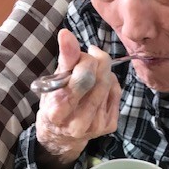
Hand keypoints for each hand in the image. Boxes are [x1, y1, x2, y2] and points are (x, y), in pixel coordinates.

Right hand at [35, 29, 120, 168]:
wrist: (61, 135)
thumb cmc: (54, 101)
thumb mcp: (52, 80)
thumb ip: (64, 58)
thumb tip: (66, 33)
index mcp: (58, 111)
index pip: (82, 77)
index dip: (85, 60)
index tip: (79, 55)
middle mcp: (78, 123)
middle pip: (100, 80)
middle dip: (97, 62)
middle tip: (89, 60)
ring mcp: (96, 126)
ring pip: (110, 84)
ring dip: (103, 72)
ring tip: (92, 73)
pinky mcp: (109, 126)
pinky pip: (116, 93)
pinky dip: (110, 83)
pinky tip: (99, 86)